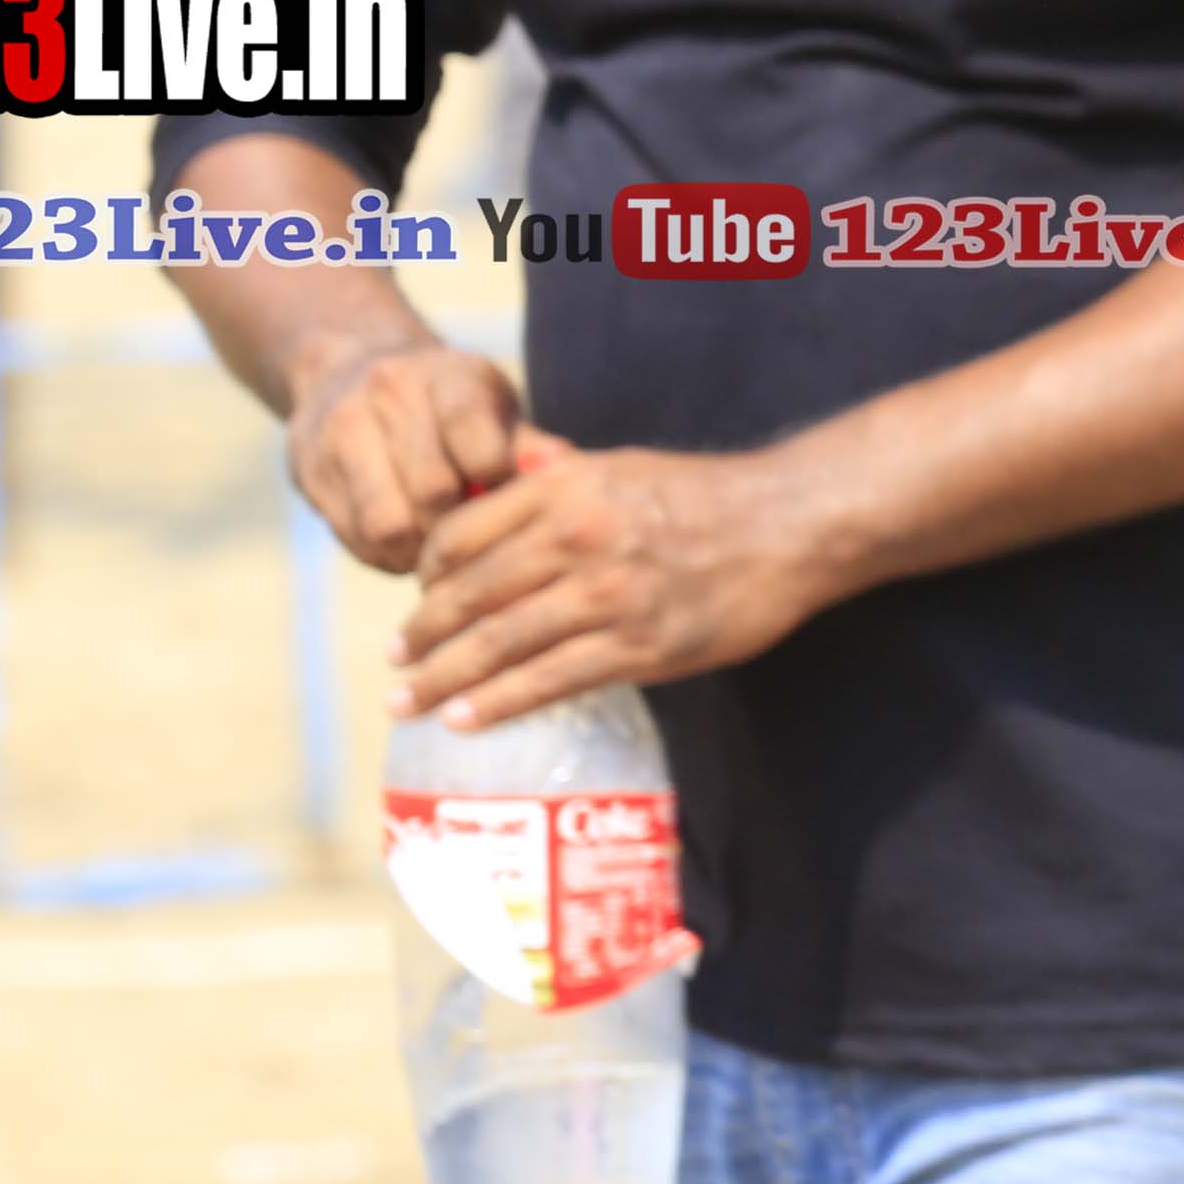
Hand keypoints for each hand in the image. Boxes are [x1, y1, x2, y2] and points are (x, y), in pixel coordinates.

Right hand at [288, 337, 522, 574]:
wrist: (349, 369)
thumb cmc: (448, 404)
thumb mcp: (493, 408)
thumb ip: (527, 445)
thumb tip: (566, 469)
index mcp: (448, 376)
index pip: (472, 432)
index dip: (494, 479)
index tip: (506, 499)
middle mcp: (389, 394)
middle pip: (432, 491)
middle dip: (461, 529)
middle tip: (478, 546)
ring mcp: (341, 431)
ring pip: (388, 524)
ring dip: (420, 553)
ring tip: (441, 555)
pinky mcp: (309, 470)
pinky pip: (354, 538)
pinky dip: (387, 558)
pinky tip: (406, 550)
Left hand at [394, 432, 822, 727]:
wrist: (790, 524)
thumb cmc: (704, 496)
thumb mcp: (620, 465)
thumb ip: (555, 475)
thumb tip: (503, 470)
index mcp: (564, 488)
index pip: (461, 536)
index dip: (425, 574)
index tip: (415, 600)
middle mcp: (577, 537)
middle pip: (469, 594)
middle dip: (421, 636)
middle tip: (393, 662)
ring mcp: (608, 595)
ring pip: (500, 644)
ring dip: (443, 680)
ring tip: (408, 703)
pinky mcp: (640, 645)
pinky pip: (550, 680)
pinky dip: (498, 703)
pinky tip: (466, 719)